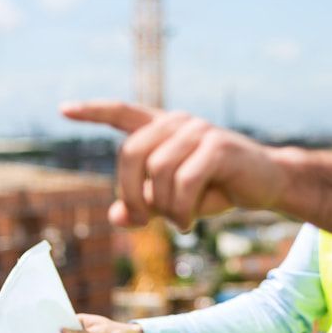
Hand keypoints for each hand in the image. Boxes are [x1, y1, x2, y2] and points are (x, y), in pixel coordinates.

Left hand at [60, 100, 289, 229]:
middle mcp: (177, 122)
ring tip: (178, 222)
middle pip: (130, 155)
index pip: (122, 112)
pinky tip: (188, 222)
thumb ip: (144, 205)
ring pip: (157, 173)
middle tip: (144, 220)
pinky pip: (184, 182)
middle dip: (131, 195)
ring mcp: (198, 130)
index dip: (93, 111)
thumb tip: (116, 217)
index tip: (63, 110)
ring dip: (163, 208)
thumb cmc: (217, 188)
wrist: (268, 183)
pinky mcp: (217, 146)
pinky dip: (181, 211)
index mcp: (163, 128)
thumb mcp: (175, 200)